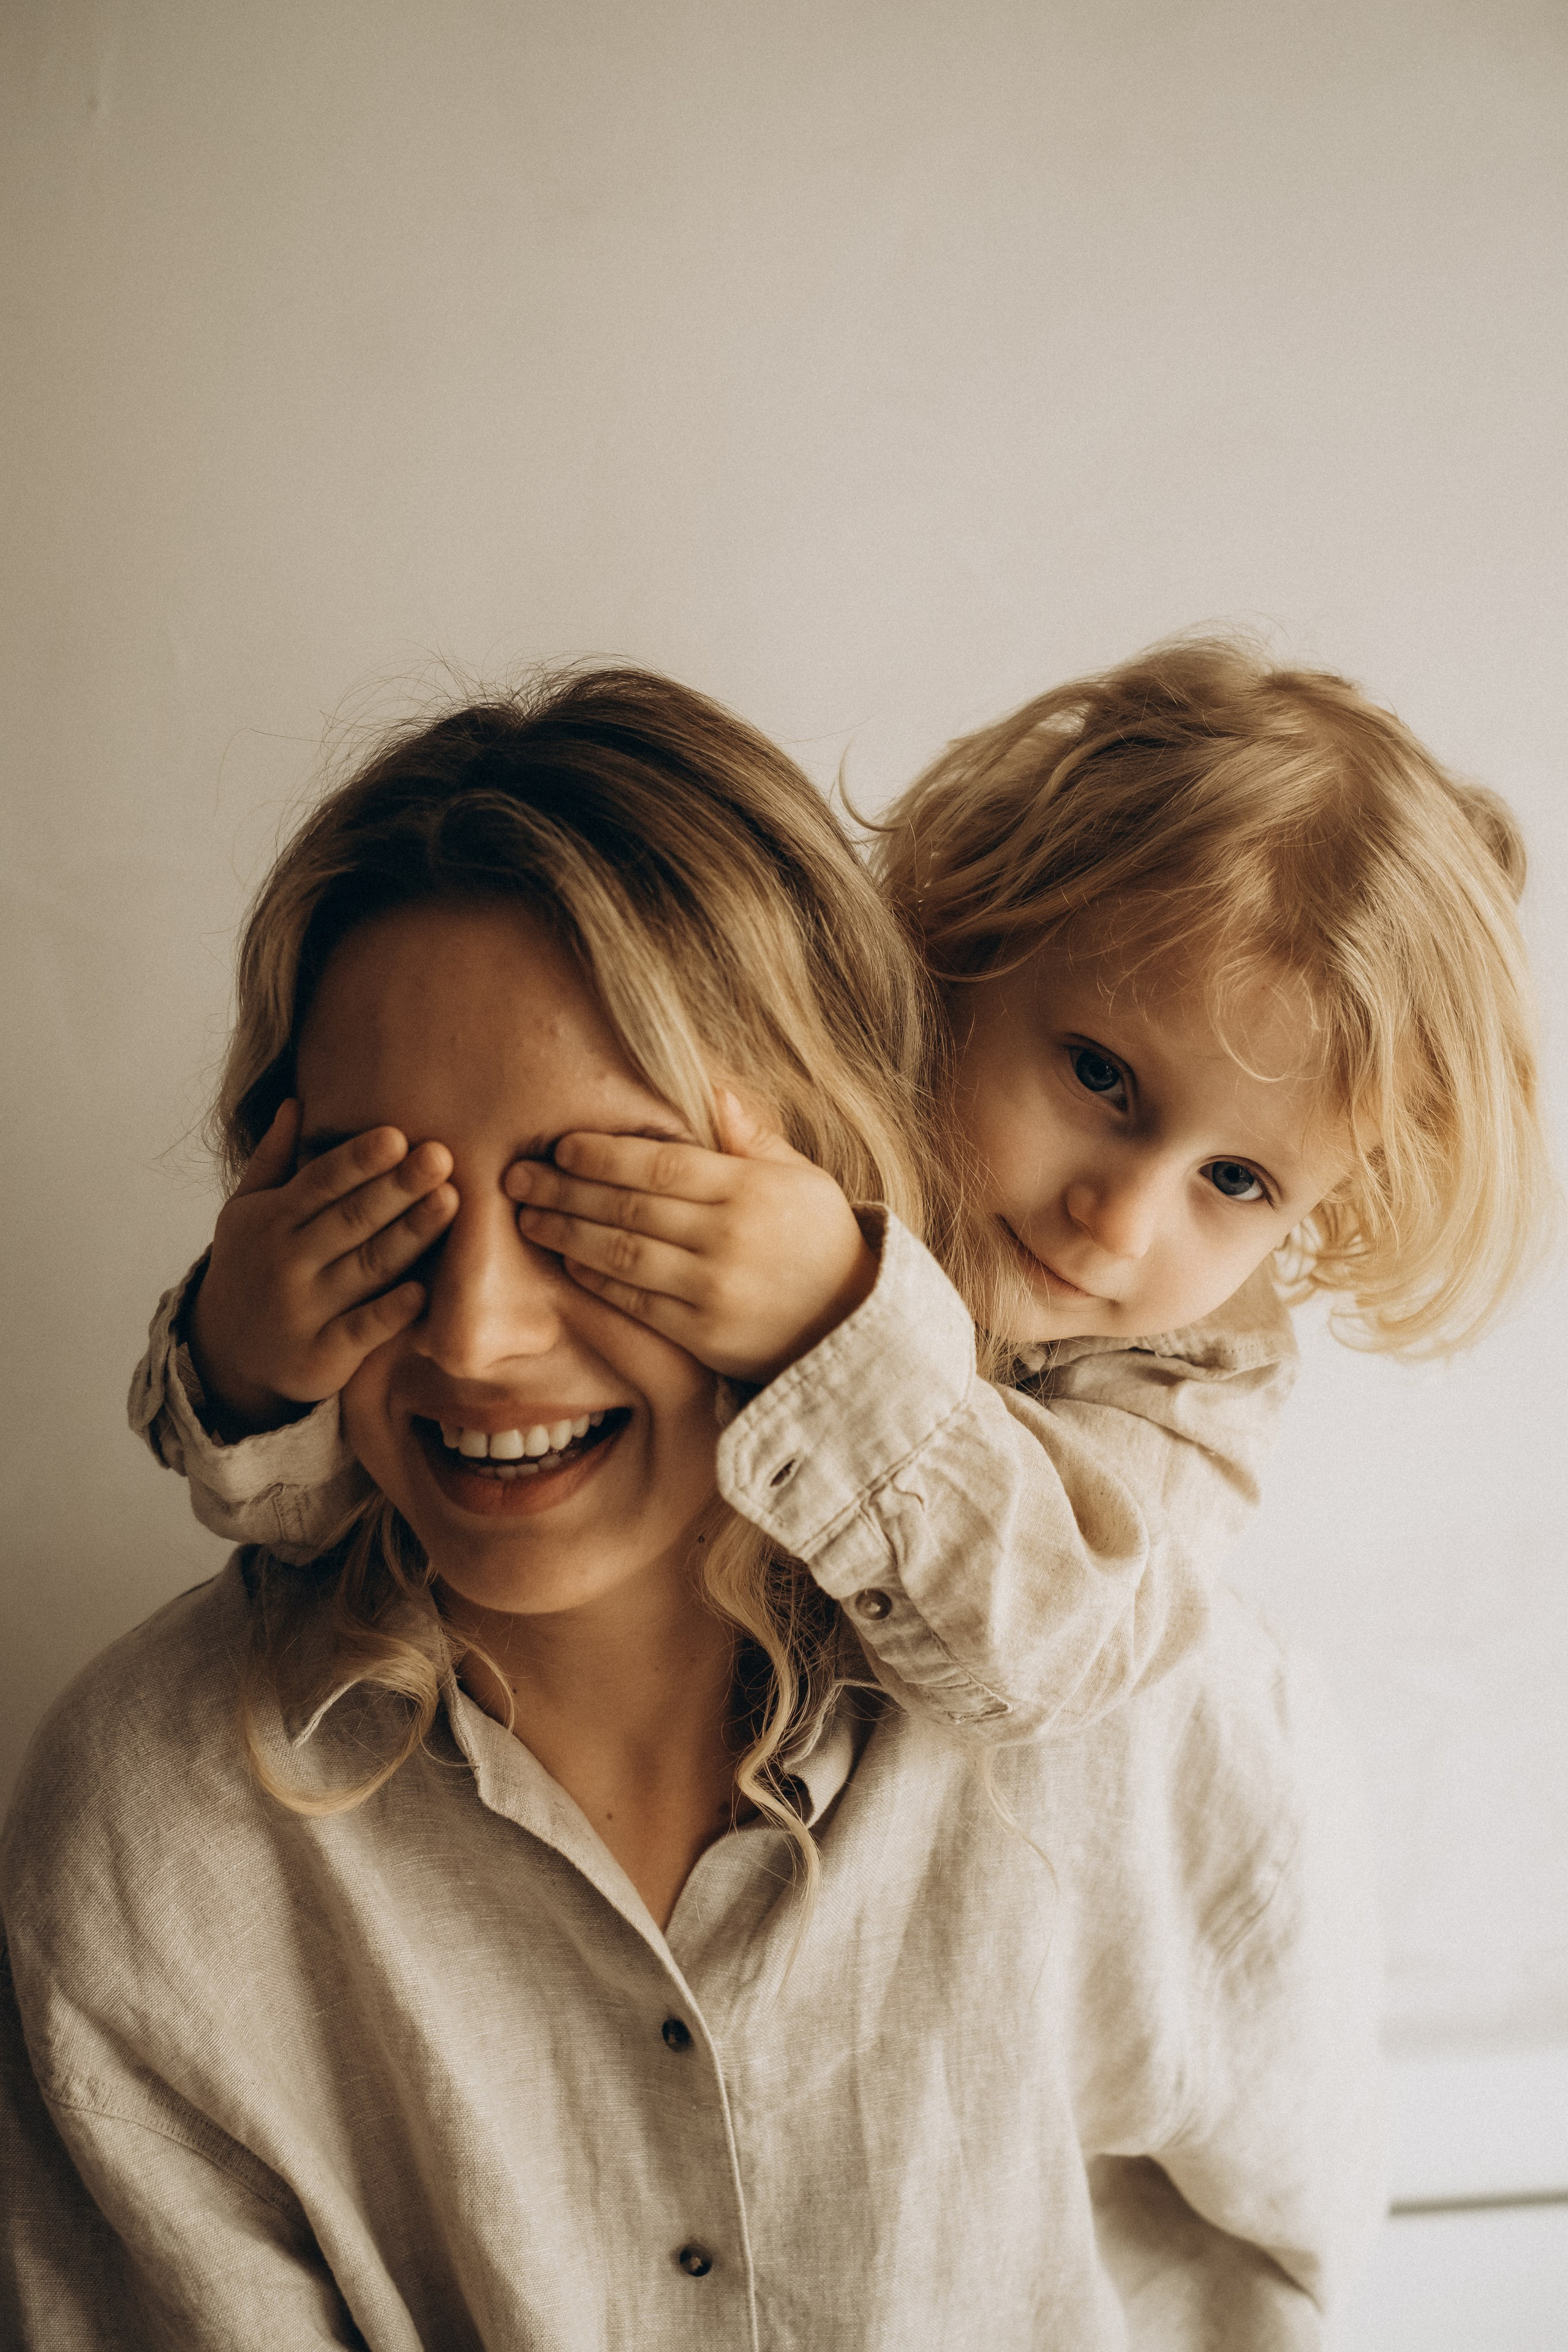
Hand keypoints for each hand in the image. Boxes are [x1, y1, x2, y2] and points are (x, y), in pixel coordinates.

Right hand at [186, 1101, 457, 1435]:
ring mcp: (304, 1310)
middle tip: (440, 1157)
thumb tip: (295, 1102)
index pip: (320, 1183)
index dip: (359, 1160)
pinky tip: (423, 1290)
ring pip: (367, 1267)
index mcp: (271, 1220)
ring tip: (450, 1201)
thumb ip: (272, 1160)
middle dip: (397, 1187)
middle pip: (351, 1219)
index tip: (398, 1136)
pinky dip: (391, 1311)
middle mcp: (285, 1262)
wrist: (226, 1353)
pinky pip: (363, 1330)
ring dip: (410, 1234)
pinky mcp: (322, 1356)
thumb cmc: (251, 1266)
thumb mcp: (246, 1212)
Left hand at [504, 1092, 878, 1383]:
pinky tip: (568, 1258)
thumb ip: (751, 1137)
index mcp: (750, 1190)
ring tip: (528, 1217)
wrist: (853, 1327)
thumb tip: (712, 1086)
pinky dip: (595, 1279)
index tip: (562, 1146)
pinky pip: (634, 1302)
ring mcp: (713, 1290)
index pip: (661, 1164)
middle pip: (629, 1206)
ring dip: (567, 1232)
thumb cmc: (821, 1241)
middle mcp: (728, 1238)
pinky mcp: (702, 1335)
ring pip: (622, 1254)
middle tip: (517, 1177)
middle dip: (565, 1189)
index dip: (603, 1154)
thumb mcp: (800, 1178)